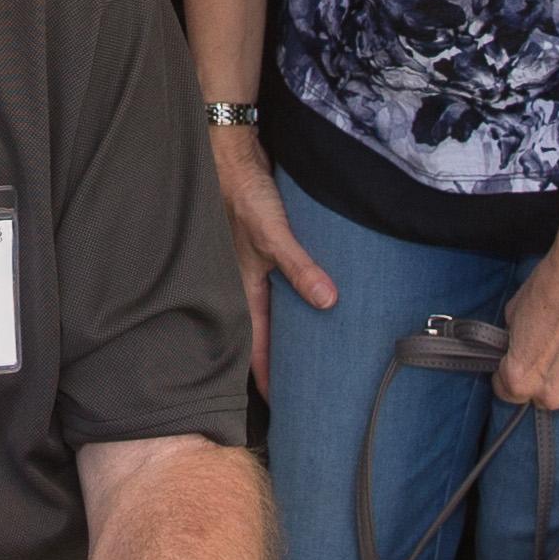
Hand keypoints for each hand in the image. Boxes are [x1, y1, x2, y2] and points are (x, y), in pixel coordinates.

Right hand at [210, 118, 333, 374]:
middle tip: (299, 386)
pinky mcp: (263, 247)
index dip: (266, 376)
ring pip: (269, 310)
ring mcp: (252, 265)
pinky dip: (292, 297)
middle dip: (276, 360)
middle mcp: (245, 282)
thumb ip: (299, 268)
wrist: (230, 153)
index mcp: (243, 288)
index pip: (255, 346)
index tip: (279, 406)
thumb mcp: (273, 235)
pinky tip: (308, 300)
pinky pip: (277, 284)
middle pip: (261, 333)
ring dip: (285, 329)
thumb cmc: (244, 193)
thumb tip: (328, 302)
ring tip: (307, 352)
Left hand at [495, 243, 558, 410]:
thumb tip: (519, 351)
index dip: (512, 374)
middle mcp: (552, 395)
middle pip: (544, 396)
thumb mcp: (513, 316)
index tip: (522, 361)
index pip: (509, 393)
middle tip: (558, 349)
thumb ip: (515, 345)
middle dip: (546, 378)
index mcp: (520, 379)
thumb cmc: (551, 287)